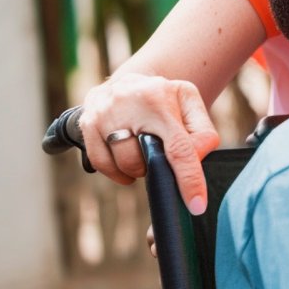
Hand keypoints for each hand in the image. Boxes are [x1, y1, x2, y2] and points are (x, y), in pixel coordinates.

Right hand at [78, 71, 219, 214]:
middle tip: (160, 154)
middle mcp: (129, 102)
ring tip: (142, 151)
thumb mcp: (190, 104)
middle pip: (146, 160)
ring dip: (138, 168)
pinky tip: (125, 160)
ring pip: (124, 165)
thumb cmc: (165, 99)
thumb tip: (196, 160)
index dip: (188, 178)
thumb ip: (202, 132)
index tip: (197, 206)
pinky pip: (101, 165)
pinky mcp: (86, 124)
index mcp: (162, 97)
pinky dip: (117, 171)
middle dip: (157, 167)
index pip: (179, 147)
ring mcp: (103, 113)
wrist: (127, 82)